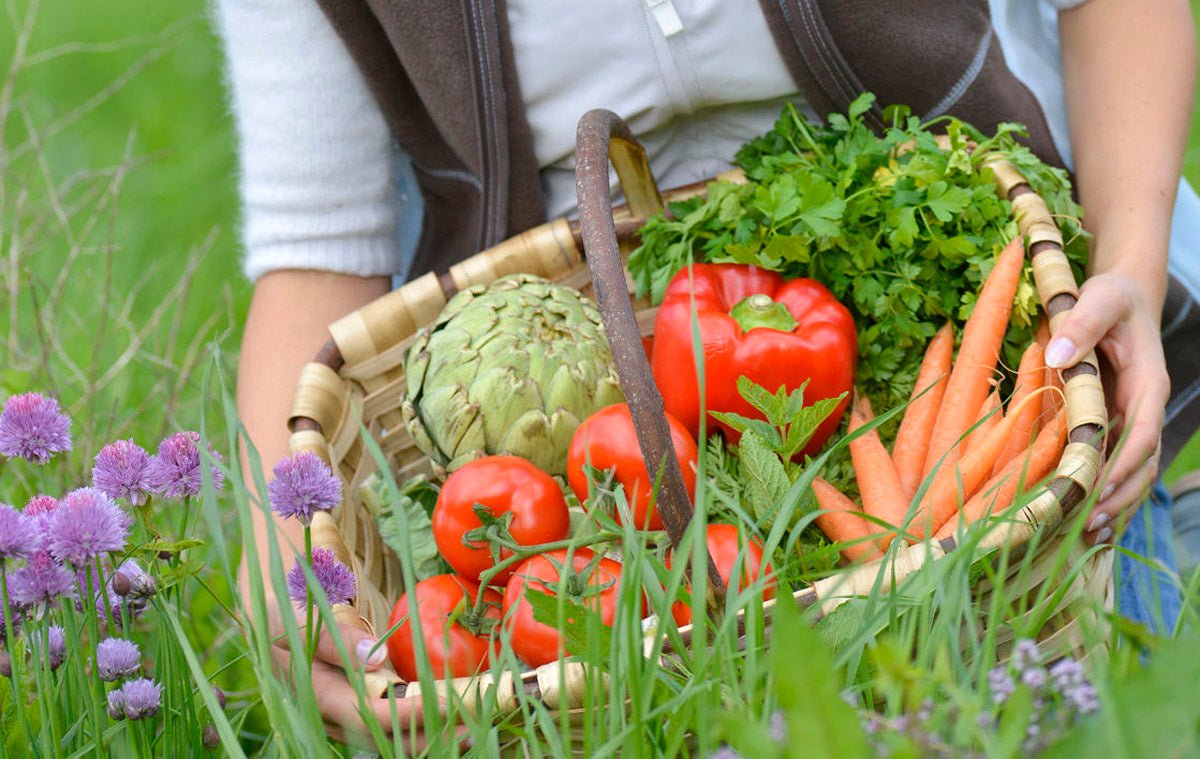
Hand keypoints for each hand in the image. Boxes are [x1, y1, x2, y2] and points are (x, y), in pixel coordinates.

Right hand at [264, 594, 462, 749]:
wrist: (267, 627)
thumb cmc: (287, 619)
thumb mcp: (303, 622)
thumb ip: (338, 641)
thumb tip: (376, 657)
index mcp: (320, 694)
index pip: (371, 714)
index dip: (410, 713)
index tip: (446, 704)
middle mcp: (334, 714)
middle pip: (386, 738)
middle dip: (430, 737)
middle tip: (472, 730)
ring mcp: (345, 715)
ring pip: (390, 738)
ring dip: (429, 737)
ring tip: (470, 731)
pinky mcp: (354, 708)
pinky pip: (388, 727)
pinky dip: (418, 727)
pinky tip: (447, 720)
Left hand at [1044, 272, 1168, 544]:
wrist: (1120, 297)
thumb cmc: (1109, 296)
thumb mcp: (1098, 298)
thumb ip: (1082, 323)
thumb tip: (1059, 355)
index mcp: (1148, 384)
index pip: (1142, 434)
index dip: (1123, 465)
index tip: (1099, 490)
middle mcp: (1143, 408)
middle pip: (1142, 464)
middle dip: (1118, 496)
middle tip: (1087, 526)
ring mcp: (1130, 419)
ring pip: (1131, 471)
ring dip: (1113, 502)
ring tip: (1086, 536)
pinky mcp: (1114, 424)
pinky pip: (1113, 463)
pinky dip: (1102, 490)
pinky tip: (1080, 518)